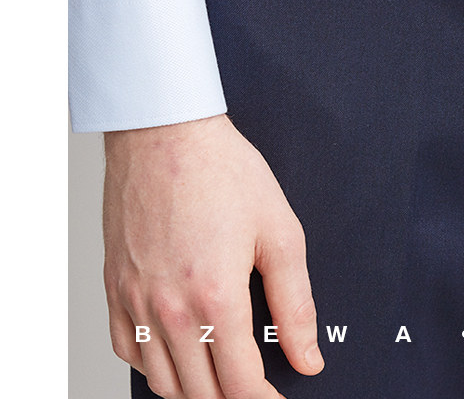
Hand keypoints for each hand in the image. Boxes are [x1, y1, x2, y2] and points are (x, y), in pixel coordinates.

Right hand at [102, 113, 322, 398]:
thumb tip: (307, 356)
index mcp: (216, 296)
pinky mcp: (114, 286)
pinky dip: (151, 366)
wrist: (166, 132)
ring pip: (160, 382)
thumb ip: (295, 302)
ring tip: (219, 380)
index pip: (241, 383)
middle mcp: (169, 308)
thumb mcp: (279, 231)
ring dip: (193, 392)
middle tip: (254, 389)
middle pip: (199, 392)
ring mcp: (134, 299)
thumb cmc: (222, 171)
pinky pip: (125, 350)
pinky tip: (173, 354)